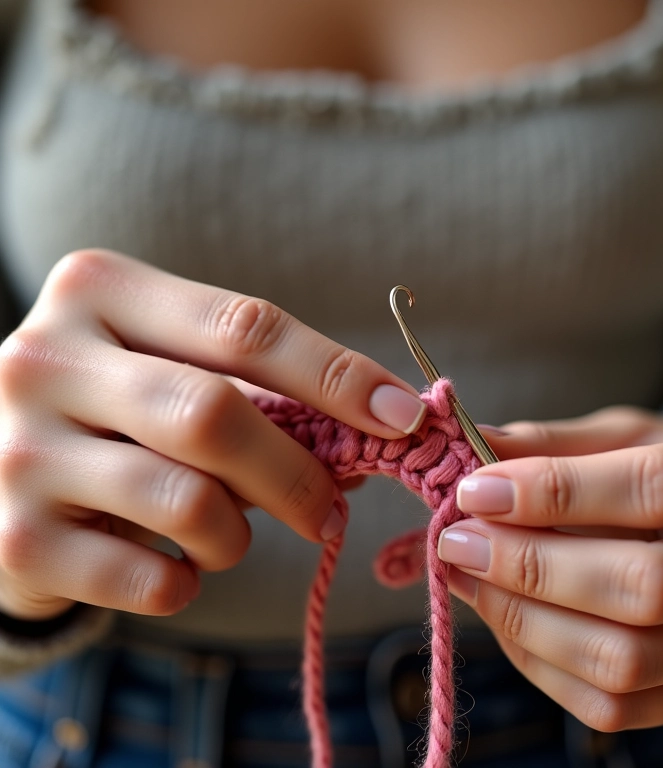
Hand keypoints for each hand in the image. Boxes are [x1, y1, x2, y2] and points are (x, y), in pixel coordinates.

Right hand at [0, 250, 425, 620]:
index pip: (246, 327)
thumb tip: (380, 423)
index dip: (337, 375)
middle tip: (330, 509)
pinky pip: (150, 578)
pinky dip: (188, 583)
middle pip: (217, 414)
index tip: (403, 414)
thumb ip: (260, 388)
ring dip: (239, 535)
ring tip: (230, 536)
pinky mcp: (14, 537)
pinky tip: (176, 568)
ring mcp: (20, 449)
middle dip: (297, 473)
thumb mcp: (173, 369)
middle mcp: (46, 358)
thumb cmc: (117, 412)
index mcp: (101, 292)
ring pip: (188, 501)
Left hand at [438, 407, 662, 730]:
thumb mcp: (630, 437)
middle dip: (531, 566)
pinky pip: (618, 705)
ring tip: (468, 578)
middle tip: (459, 540)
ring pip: (629, 660)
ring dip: (526, 622)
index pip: (658, 488)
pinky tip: (504, 618)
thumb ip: (556, 444)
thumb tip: (474, 446)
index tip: (477, 491)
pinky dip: (541, 665)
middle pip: (645, 586)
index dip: (556, 492)